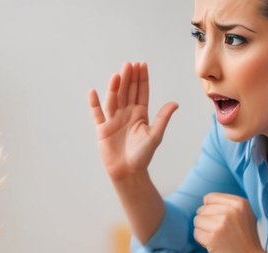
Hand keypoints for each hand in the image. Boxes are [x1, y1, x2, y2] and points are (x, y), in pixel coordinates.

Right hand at [89, 62, 178, 181]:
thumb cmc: (143, 156)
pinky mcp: (102, 130)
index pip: (141, 92)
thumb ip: (162, 118)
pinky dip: (94, 104)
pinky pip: (97, 114)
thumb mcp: (155, 136)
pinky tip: (93, 92)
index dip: (141, 79)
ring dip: (114, 87)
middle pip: (127, 92)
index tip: (142, 65)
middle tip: (130, 64)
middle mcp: (126, 114)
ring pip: (113, 100)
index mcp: (140, 114)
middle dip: (129, 78)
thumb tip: (175, 103)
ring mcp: (114, 121)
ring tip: (117, 74)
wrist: (128, 172)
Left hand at [193, 193, 266, 252]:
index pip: (209, 198)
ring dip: (203, 231)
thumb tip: (204, 202)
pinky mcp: (213, 237)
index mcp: (240, 203)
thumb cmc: (246, 242)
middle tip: (221, 234)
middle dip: (206, 222)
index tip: (220, 222)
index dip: (210, 211)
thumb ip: (228, 206)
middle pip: (202, 210)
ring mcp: (222, 224)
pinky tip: (214, 246)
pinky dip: (202, 241)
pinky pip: (196, 233)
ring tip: (218, 239)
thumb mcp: (244, 216)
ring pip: (197, 221)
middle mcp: (231, 210)